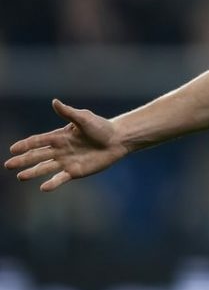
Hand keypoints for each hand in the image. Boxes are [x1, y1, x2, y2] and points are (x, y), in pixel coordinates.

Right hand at [5, 99, 126, 191]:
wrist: (118, 140)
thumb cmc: (101, 127)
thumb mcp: (84, 118)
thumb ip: (68, 113)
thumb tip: (54, 101)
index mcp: (59, 137)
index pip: (38, 141)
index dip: (25, 145)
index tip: (13, 149)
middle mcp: (60, 150)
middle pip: (37, 156)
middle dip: (23, 160)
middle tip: (8, 165)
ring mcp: (66, 161)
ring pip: (45, 168)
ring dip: (33, 172)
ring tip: (20, 177)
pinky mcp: (75, 171)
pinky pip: (61, 178)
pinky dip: (52, 183)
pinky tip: (43, 187)